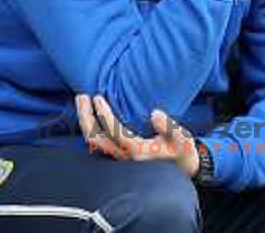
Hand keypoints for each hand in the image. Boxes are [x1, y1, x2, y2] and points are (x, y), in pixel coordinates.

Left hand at [76, 95, 199, 177]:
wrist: (182, 169)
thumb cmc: (181, 151)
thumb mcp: (182, 138)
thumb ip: (169, 126)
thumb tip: (155, 114)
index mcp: (138, 152)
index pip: (115, 132)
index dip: (104, 114)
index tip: (98, 97)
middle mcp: (125, 157)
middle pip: (96, 139)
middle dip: (86, 117)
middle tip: (82, 96)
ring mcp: (120, 158)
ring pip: (94, 142)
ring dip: (85, 121)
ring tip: (82, 101)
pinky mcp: (119, 156)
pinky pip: (98, 143)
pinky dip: (91, 127)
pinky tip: (90, 113)